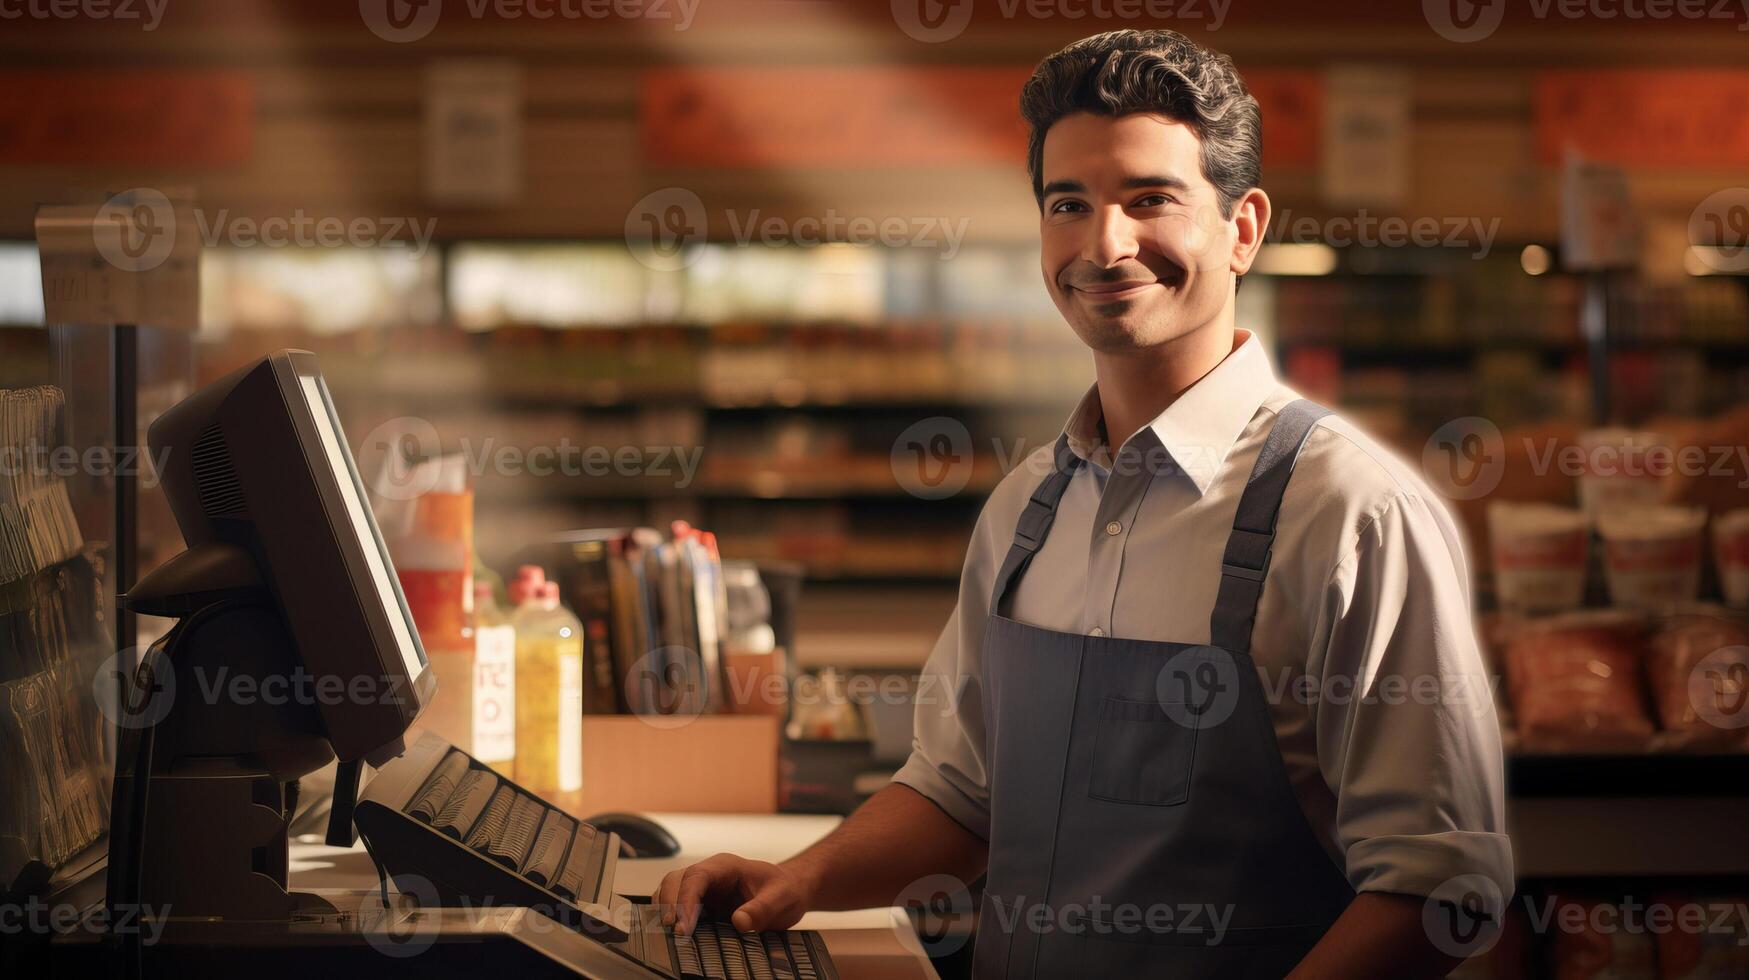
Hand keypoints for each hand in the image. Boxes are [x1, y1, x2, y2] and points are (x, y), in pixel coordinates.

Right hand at [655, 853, 814, 935]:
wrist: (790, 891)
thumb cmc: (785, 890)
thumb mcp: (781, 898)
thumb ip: (761, 909)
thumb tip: (739, 921)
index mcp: (726, 866)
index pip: (696, 878)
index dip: (685, 901)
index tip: (683, 926)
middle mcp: (710, 873)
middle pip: (676, 881)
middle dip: (670, 905)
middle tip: (675, 933)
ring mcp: (704, 886)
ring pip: (671, 890)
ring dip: (666, 909)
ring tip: (670, 934)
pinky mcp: (703, 901)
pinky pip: (678, 904)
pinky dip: (671, 915)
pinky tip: (674, 931)